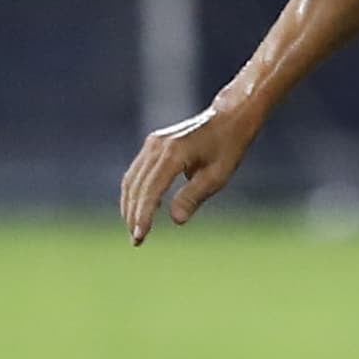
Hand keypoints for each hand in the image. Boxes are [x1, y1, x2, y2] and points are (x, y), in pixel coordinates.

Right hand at [119, 104, 257, 244]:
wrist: (228, 117)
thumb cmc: (228, 147)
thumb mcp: (217, 175)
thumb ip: (194, 196)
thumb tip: (175, 220)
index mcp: (174, 152)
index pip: (151, 189)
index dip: (143, 214)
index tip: (140, 235)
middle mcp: (157, 146)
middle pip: (137, 186)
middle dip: (133, 215)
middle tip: (136, 241)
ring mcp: (152, 143)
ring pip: (132, 179)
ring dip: (130, 205)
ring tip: (135, 230)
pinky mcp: (152, 144)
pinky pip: (137, 172)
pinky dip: (136, 192)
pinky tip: (140, 210)